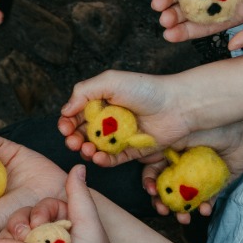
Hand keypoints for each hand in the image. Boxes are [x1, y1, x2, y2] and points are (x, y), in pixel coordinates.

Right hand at [57, 70, 194, 167]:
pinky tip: (98, 157)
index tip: (65, 127)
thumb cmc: (145, 89)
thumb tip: (65, 110)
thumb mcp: (110, 81)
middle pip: (83, 133)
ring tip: (87, 149)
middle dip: (73, 139)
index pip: (77, 115)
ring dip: (86, 151)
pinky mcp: (132, 151)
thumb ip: (84, 91)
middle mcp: (109, 120)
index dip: (67, 122)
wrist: (177, 106)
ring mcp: (120, 136)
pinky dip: (103, 161)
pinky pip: (113, 160)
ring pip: (95, 148)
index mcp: (102, 102)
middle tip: (72, 141)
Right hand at [138, 115, 242, 223]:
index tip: (152, 191)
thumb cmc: (212, 127)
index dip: (150, 183)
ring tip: (183, 219)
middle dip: (163, 202)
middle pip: (167, 189)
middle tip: (164, 210)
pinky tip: (205, 210)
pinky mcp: (215, 185)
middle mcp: (183, 168)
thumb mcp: (183, 134)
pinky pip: (207, 199)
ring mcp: (198, 178)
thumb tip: (142, 161)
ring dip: (182, 210)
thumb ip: (162, 147)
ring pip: (184, 198)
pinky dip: (204, 207)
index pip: (154, 172)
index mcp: (171, 154)